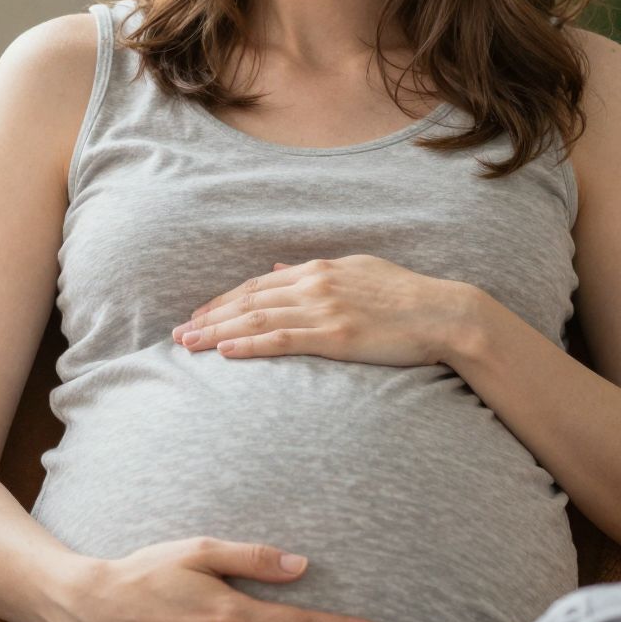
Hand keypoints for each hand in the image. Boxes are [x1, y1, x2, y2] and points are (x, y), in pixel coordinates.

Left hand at [170, 255, 468, 366]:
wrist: (442, 314)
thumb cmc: (406, 297)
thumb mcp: (358, 271)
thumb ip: (316, 272)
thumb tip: (278, 270)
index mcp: (320, 269)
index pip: (259, 285)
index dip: (224, 300)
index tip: (199, 314)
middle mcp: (315, 284)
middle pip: (248, 301)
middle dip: (209, 317)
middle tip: (178, 333)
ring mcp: (323, 309)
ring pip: (256, 320)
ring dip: (217, 332)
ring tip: (188, 345)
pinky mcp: (334, 335)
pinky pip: (280, 340)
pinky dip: (248, 345)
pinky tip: (224, 352)